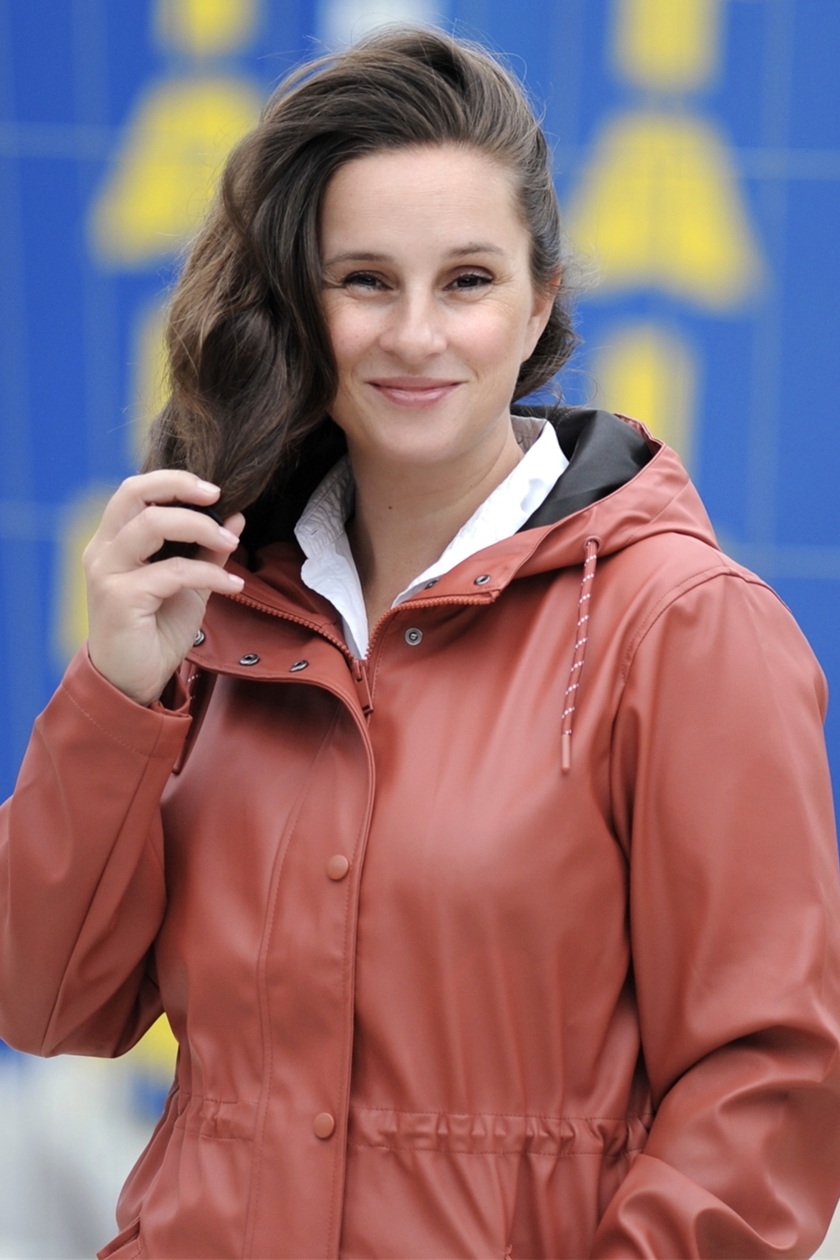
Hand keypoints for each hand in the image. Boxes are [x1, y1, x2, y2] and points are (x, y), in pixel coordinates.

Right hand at [83, 471, 245, 705]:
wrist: (133, 682)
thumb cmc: (157, 631)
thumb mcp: (190, 584)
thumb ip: (207, 549)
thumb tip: (236, 514)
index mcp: (114, 540)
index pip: (135, 490)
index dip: (173, 481)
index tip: (214, 490)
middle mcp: (103, 550)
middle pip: (133, 492)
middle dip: (179, 486)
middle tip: (217, 496)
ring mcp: (107, 572)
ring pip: (152, 524)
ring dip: (200, 527)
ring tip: (231, 542)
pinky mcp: (120, 598)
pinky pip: (172, 571)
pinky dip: (208, 572)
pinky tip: (232, 585)